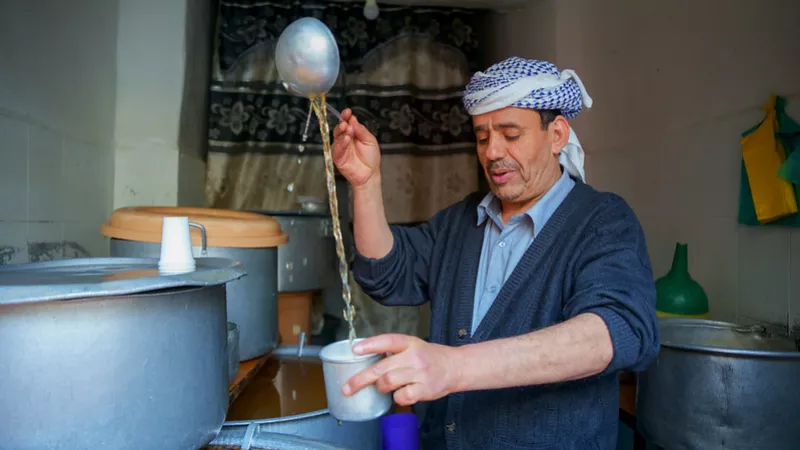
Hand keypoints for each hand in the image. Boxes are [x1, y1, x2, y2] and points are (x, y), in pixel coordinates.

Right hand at [332, 108, 380, 188]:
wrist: (370, 174)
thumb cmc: (371, 158)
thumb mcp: (370, 141)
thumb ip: (362, 130)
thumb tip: (354, 120)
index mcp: (354, 133)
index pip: (348, 122)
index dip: (346, 116)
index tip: (348, 112)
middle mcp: (346, 138)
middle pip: (340, 128)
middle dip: (342, 123)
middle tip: (346, 122)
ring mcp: (341, 147)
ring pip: (337, 136)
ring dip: (341, 132)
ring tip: (347, 129)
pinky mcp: (337, 156)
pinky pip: (337, 148)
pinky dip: (341, 143)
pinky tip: (346, 139)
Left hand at [342, 334, 463, 405]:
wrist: (456, 367)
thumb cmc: (431, 357)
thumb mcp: (414, 346)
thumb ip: (394, 350)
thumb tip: (368, 356)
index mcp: (409, 343)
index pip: (388, 341)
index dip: (370, 345)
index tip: (355, 350)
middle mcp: (414, 356)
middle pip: (381, 368)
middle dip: (361, 379)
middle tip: (348, 388)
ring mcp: (419, 373)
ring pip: (388, 382)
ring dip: (381, 387)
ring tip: (383, 387)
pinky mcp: (424, 389)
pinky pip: (401, 396)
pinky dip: (397, 398)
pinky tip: (401, 393)